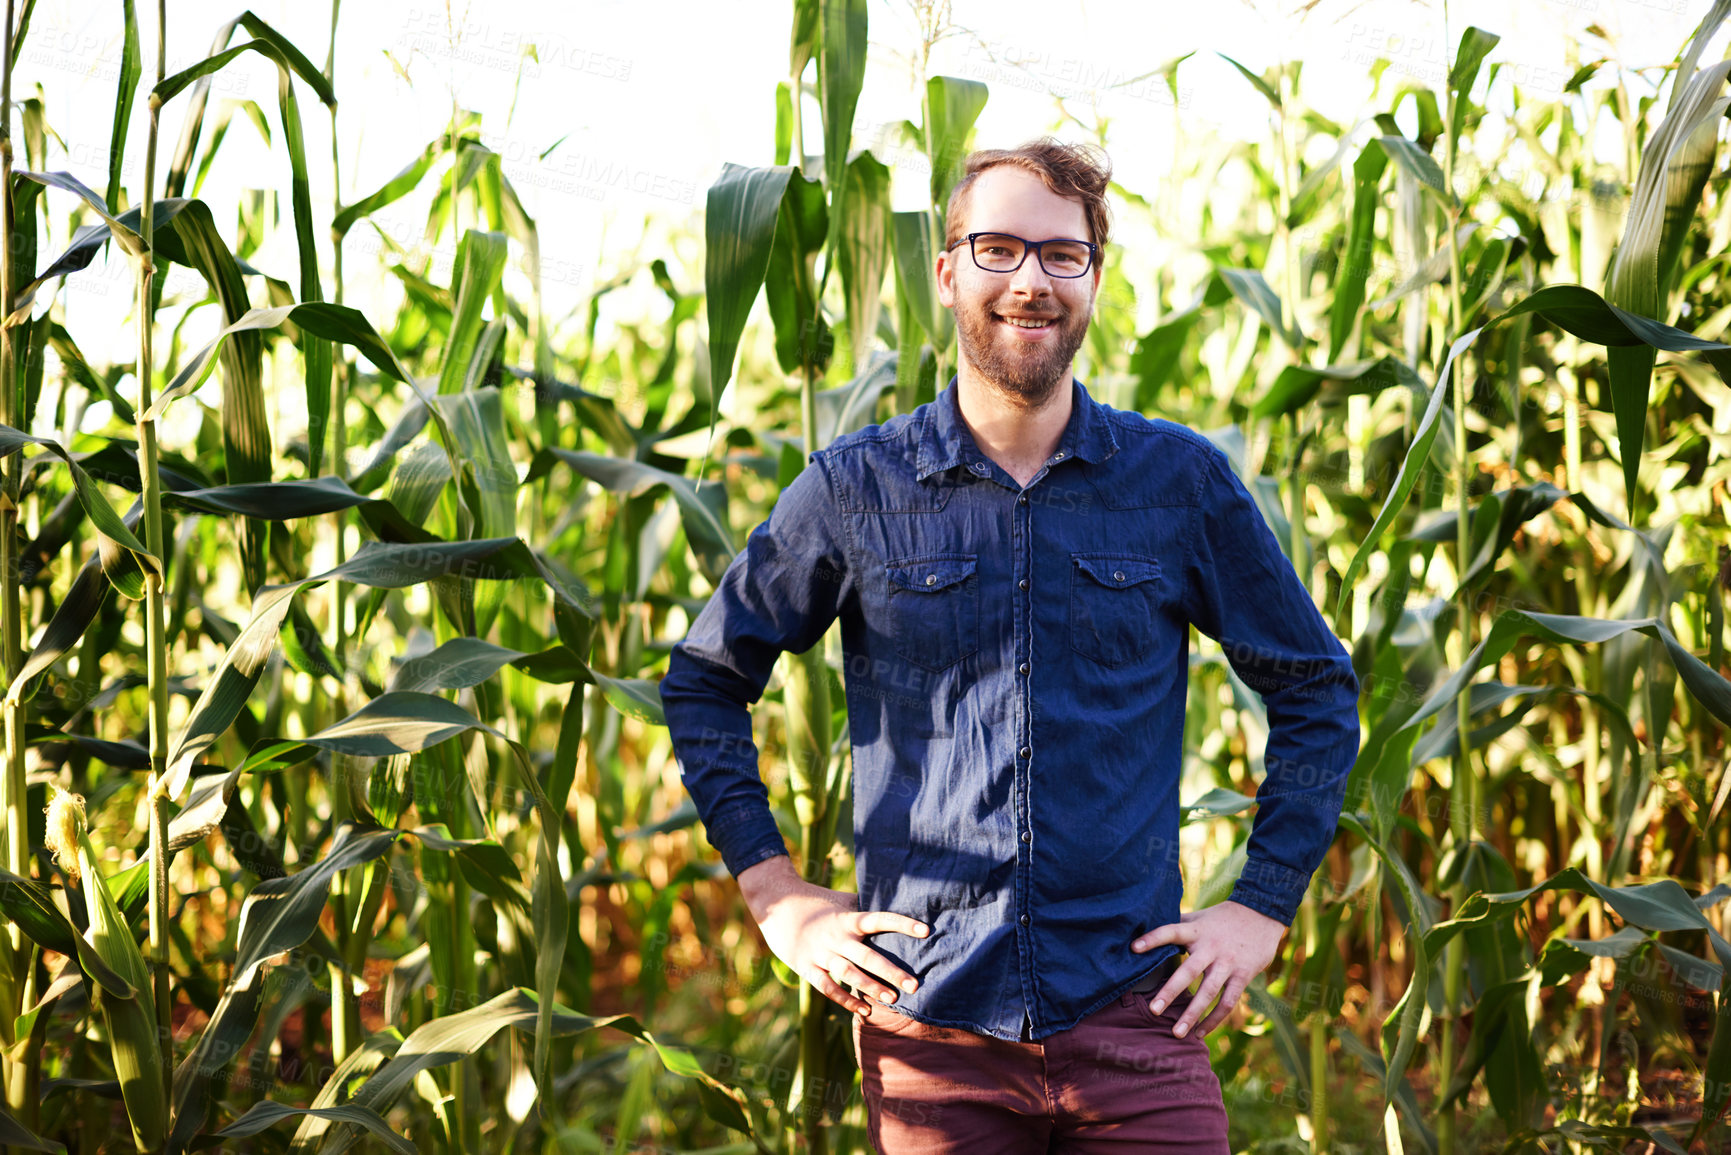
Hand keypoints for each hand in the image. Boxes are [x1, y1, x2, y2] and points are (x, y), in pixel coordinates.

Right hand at [738, 855, 930, 1016]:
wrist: (777, 905)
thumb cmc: (817, 902)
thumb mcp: (842, 901)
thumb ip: (866, 907)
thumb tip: (899, 902)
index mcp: (847, 918)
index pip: (879, 919)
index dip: (902, 924)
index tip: (926, 931)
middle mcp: (836, 937)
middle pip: (867, 956)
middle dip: (892, 972)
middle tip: (915, 985)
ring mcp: (820, 953)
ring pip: (849, 974)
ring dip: (871, 987)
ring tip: (894, 999)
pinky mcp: (806, 967)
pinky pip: (828, 987)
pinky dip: (846, 1000)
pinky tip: (866, 1010)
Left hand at [1130, 899, 1285, 1038]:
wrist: (1262, 914)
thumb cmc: (1222, 917)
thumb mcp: (1199, 918)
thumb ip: (1178, 926)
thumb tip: (1148, 927)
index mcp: (1197, 931)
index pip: (1171, 932)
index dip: (1153, 939)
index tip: (1134, 948)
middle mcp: (1211, 948)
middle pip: (1189, 971)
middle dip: (1170, 992)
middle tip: (1153, 1010)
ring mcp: (1228, 963)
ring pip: (1208, 992)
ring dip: (1192, 1014)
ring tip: (1176, 1033)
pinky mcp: (1243, 976)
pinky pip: (1227, 1002)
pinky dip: (1213, 1019)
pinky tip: (1200, 1033)